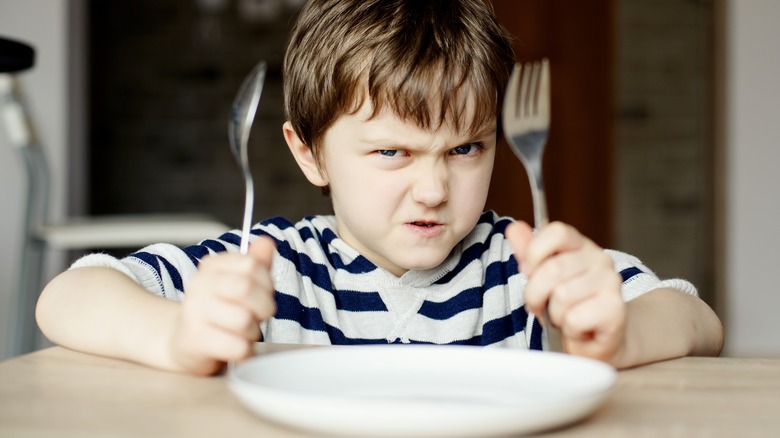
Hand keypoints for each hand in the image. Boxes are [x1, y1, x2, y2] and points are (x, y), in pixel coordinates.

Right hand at [167, 236, 276, 374]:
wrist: (185, 343)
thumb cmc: (219, 312)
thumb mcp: (239, 283)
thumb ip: (256, 263)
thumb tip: (267, 242)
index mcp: (211, 266)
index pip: (251, 264)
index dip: (266, 283)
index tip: (263, 293)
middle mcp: (199, 285)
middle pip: (246, 289)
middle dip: (264, 306)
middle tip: (258, 315)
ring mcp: (194, 312)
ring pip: (244, 320)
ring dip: (253, 331)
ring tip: (243, 332)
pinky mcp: (195, 341)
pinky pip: (238, 346)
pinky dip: (245, 350)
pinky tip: (235, 347)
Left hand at [506, 221, 625, 362]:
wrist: (595, 342)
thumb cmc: (567, 308)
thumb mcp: (541, 279)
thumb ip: (528, 253)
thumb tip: (514, 227)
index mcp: (580, 246)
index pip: (557, 232)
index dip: (535, 252)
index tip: (528, 271)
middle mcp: (600, 259)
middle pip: (552, 268)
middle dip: (536, 294)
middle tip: (542, 306)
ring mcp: (611, 282)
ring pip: (562, 295)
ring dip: (555, 315)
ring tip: (565, 318)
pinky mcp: (615, 308)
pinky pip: (574, 318)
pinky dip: (569, 329)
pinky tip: (579, 329)